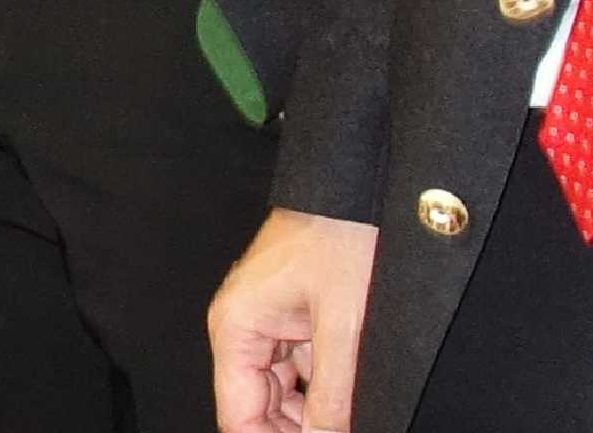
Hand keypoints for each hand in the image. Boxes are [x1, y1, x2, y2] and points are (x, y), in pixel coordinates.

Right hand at [209, 208, 377, 432]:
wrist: (356, 183)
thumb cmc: (340, 235)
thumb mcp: (343, 324)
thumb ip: (332, 393)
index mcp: (236, 327)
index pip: (238, 417)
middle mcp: (244, 328)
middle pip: (259, 410)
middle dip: (295, 431)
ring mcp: (270, 324)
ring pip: (284, 396)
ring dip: (313, 417)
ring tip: (345, 422)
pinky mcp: (296, 319)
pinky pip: (303, 373)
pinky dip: (324, 394)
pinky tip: (349, 407)